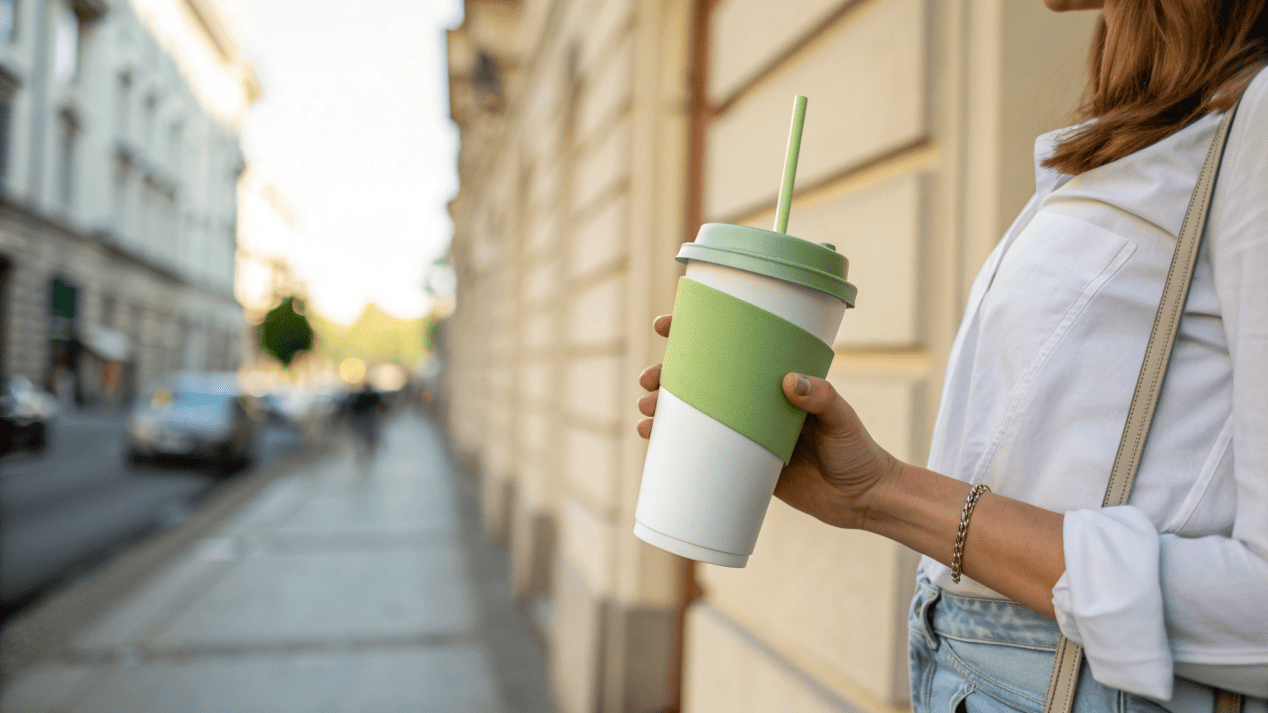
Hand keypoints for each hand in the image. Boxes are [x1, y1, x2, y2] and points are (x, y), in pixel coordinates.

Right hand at [636, 315, 902, 529]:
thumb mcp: (841, 419)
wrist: (863, 499)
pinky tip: (652, 440)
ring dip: (664, 409)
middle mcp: (756, 403)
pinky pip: (703, 452)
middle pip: (702, 380)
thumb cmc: (858, 450)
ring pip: (696, 414)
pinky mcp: (745, 465)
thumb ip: (822, 399)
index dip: (694, 334)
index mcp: (775, 381)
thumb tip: (791, 381)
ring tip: (646, 413)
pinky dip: (675, 444)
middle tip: (649, 379)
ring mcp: (748, 433)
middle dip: (668, 376)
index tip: (666, 325)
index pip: (732, 349)